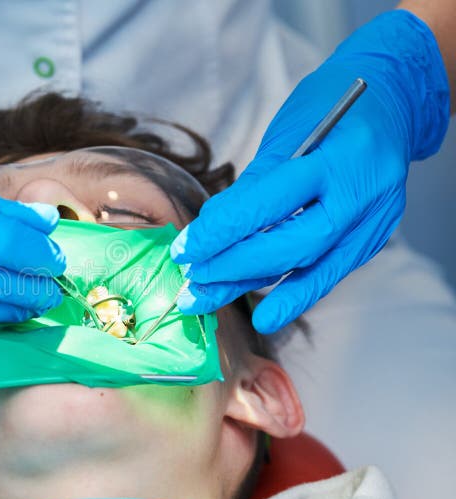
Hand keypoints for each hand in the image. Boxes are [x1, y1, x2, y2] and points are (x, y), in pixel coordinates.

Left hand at [170, 10, 449, 333]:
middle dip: (234, 265)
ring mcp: (374, 222)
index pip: (270, 203)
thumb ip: (254, 184)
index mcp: (339, 157)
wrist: (394, 100)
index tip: (186, 247)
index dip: (223, 230)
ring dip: (253, 286)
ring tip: (205, 301)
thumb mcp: (289, 131)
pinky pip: (327, 272)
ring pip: (310, 268)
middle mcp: (363, 195)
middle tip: (192, 274)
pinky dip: (294, 293)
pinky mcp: (372, 240)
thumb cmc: (333, 106)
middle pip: (293, 245)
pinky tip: (267, 317)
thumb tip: (212, 228)